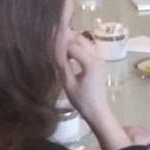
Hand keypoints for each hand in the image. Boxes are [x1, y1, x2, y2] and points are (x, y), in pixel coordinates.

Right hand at [63, 32, 128, 149]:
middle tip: (53, 44)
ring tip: (60, 49)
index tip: (49, 45)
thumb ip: (62, 64)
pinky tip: (69, 55)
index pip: (73, 46)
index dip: (60, 44)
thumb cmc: (82, 100)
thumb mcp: (68, 83)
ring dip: (73, 42)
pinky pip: (88, 48)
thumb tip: (55, 49)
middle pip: (81, 39)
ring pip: (85, 42)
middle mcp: (98, 57)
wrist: (97, 110)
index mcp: (91, 63)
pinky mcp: (100, 61)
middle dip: (67, 39)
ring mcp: (100, 58)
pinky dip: (78, 47)